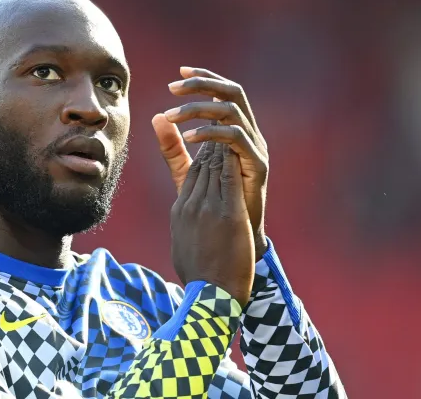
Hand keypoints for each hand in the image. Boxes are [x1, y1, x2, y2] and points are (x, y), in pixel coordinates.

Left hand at [153, 66, 268, 257]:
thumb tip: (156, 117)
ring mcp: (256, 149)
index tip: (178, 73)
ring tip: (173, 114)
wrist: (230, 243)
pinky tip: (188, 137)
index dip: (204, 79)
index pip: (223, 94)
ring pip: (232, 111)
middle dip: (204, 84)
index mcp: (235, 133)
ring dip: (200, 108)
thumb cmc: (213, 209)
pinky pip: (235, 139)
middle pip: (233, 93)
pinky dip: (210, 133)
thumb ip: (173, 147)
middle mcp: (249, 135)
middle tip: (174, 85)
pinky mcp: (257, 166)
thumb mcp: (189, 173)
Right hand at [171, 142, 254, 306]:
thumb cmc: (198, 273)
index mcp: (180, 211)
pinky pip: (230, 179)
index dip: (201, 154)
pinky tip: (239, 148)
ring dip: (223, 147)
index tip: (212, 141)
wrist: (209, 294)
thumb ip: (183, 223)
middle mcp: (191, 205)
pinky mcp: (228, 215)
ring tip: (231, 131)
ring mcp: (208, 209)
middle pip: (201, 165)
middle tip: (223, 125)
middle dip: (212, 144)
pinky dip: (233, 161)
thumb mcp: (182, 242)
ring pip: (215, 167)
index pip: (190, 172)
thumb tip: (181, 217)